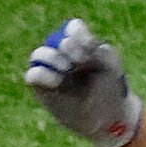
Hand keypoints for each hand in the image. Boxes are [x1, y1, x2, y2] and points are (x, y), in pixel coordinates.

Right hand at [24, 19, 144, 146]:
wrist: (107, 118)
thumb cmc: (110, 90)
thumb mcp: (113, 68)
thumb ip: (102, 51)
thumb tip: (80, 46)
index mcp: (80, 46)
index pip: (72, 28)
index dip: (79, 33)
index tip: (90, 48)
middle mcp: (62, 56)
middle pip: (56, 39)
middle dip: (69, 47)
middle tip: (81, 61)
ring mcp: (50, 71)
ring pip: (39, 54)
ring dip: (52, 58)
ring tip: (66, 69)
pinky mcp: (42, 89)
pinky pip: (32, 75)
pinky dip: (43, 75)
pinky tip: (58, 82)